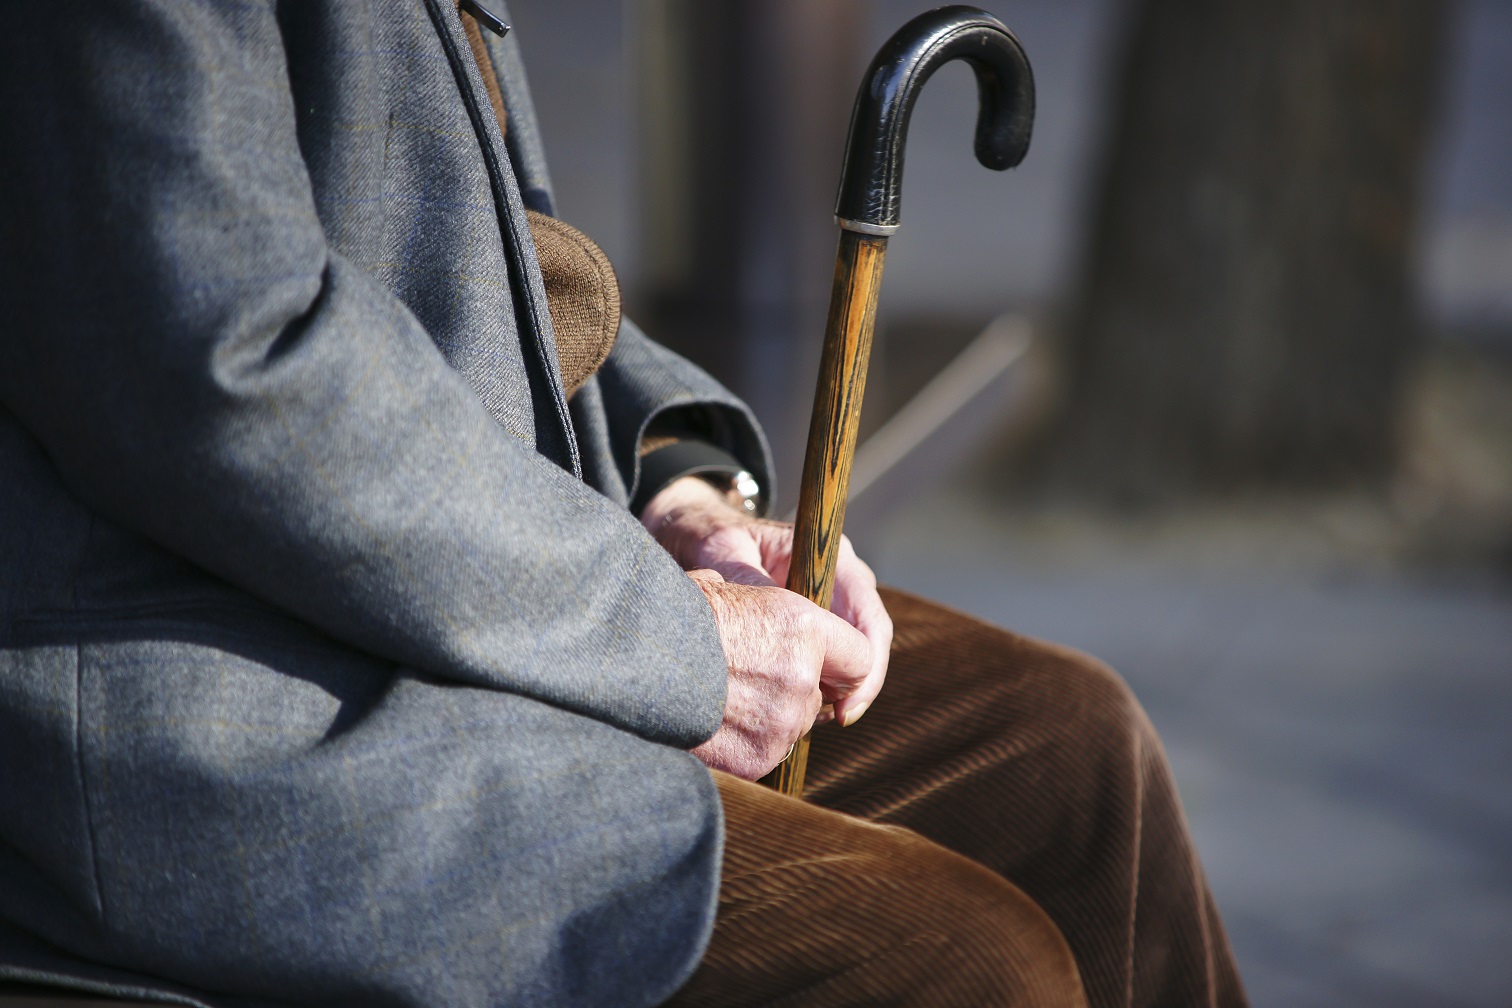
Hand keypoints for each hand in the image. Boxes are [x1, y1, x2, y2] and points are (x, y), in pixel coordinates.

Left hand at [641, 477, 892, 767]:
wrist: (693, 536)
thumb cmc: (710, 538)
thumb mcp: (724, 554)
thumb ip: (752, 583)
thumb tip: (779, 620)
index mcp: (827, 556)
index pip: (868, 614)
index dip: (867, 662)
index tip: (847, 702)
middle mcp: (837, 579)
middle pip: (869, 639)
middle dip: (858, 684)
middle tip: (836, 719)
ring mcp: (827, 603)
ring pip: (852, 654)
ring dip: (840, 688)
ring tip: (813, 719)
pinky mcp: (809, 625)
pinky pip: (827, 659)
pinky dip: (819, 686)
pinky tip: (798, 708)